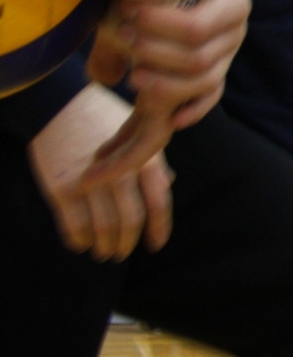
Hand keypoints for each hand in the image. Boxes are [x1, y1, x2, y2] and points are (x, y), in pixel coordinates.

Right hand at [29, 86, 173, 260]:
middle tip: (122, 253)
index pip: (158, 202)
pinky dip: (79, 240)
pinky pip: (74, 226)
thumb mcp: (138, 132)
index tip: (156, 245)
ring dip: (105, 246)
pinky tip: (81, 244)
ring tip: (104, 252)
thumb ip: (154, 159)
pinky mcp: (62, 187)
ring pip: (103, 227)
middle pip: (131, 220)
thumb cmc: (103, 116)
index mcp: (146, 159)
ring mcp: (91, 181)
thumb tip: (168, 183)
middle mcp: (121, 173)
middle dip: (127, 243)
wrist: (60, 103)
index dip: (159, 228)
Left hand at [84, 0, 249, 185]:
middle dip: (154, 52)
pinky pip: (211, 97)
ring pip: (203, 83)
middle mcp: (236, 29)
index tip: (126, 9)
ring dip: (165, 84)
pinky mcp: (213, 67)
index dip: (162, 26)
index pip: (200, 27)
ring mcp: (226, 51)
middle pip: (200, 59)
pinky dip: (192, 109)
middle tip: (120, 35)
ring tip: (130, 72)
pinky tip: (170, 116)